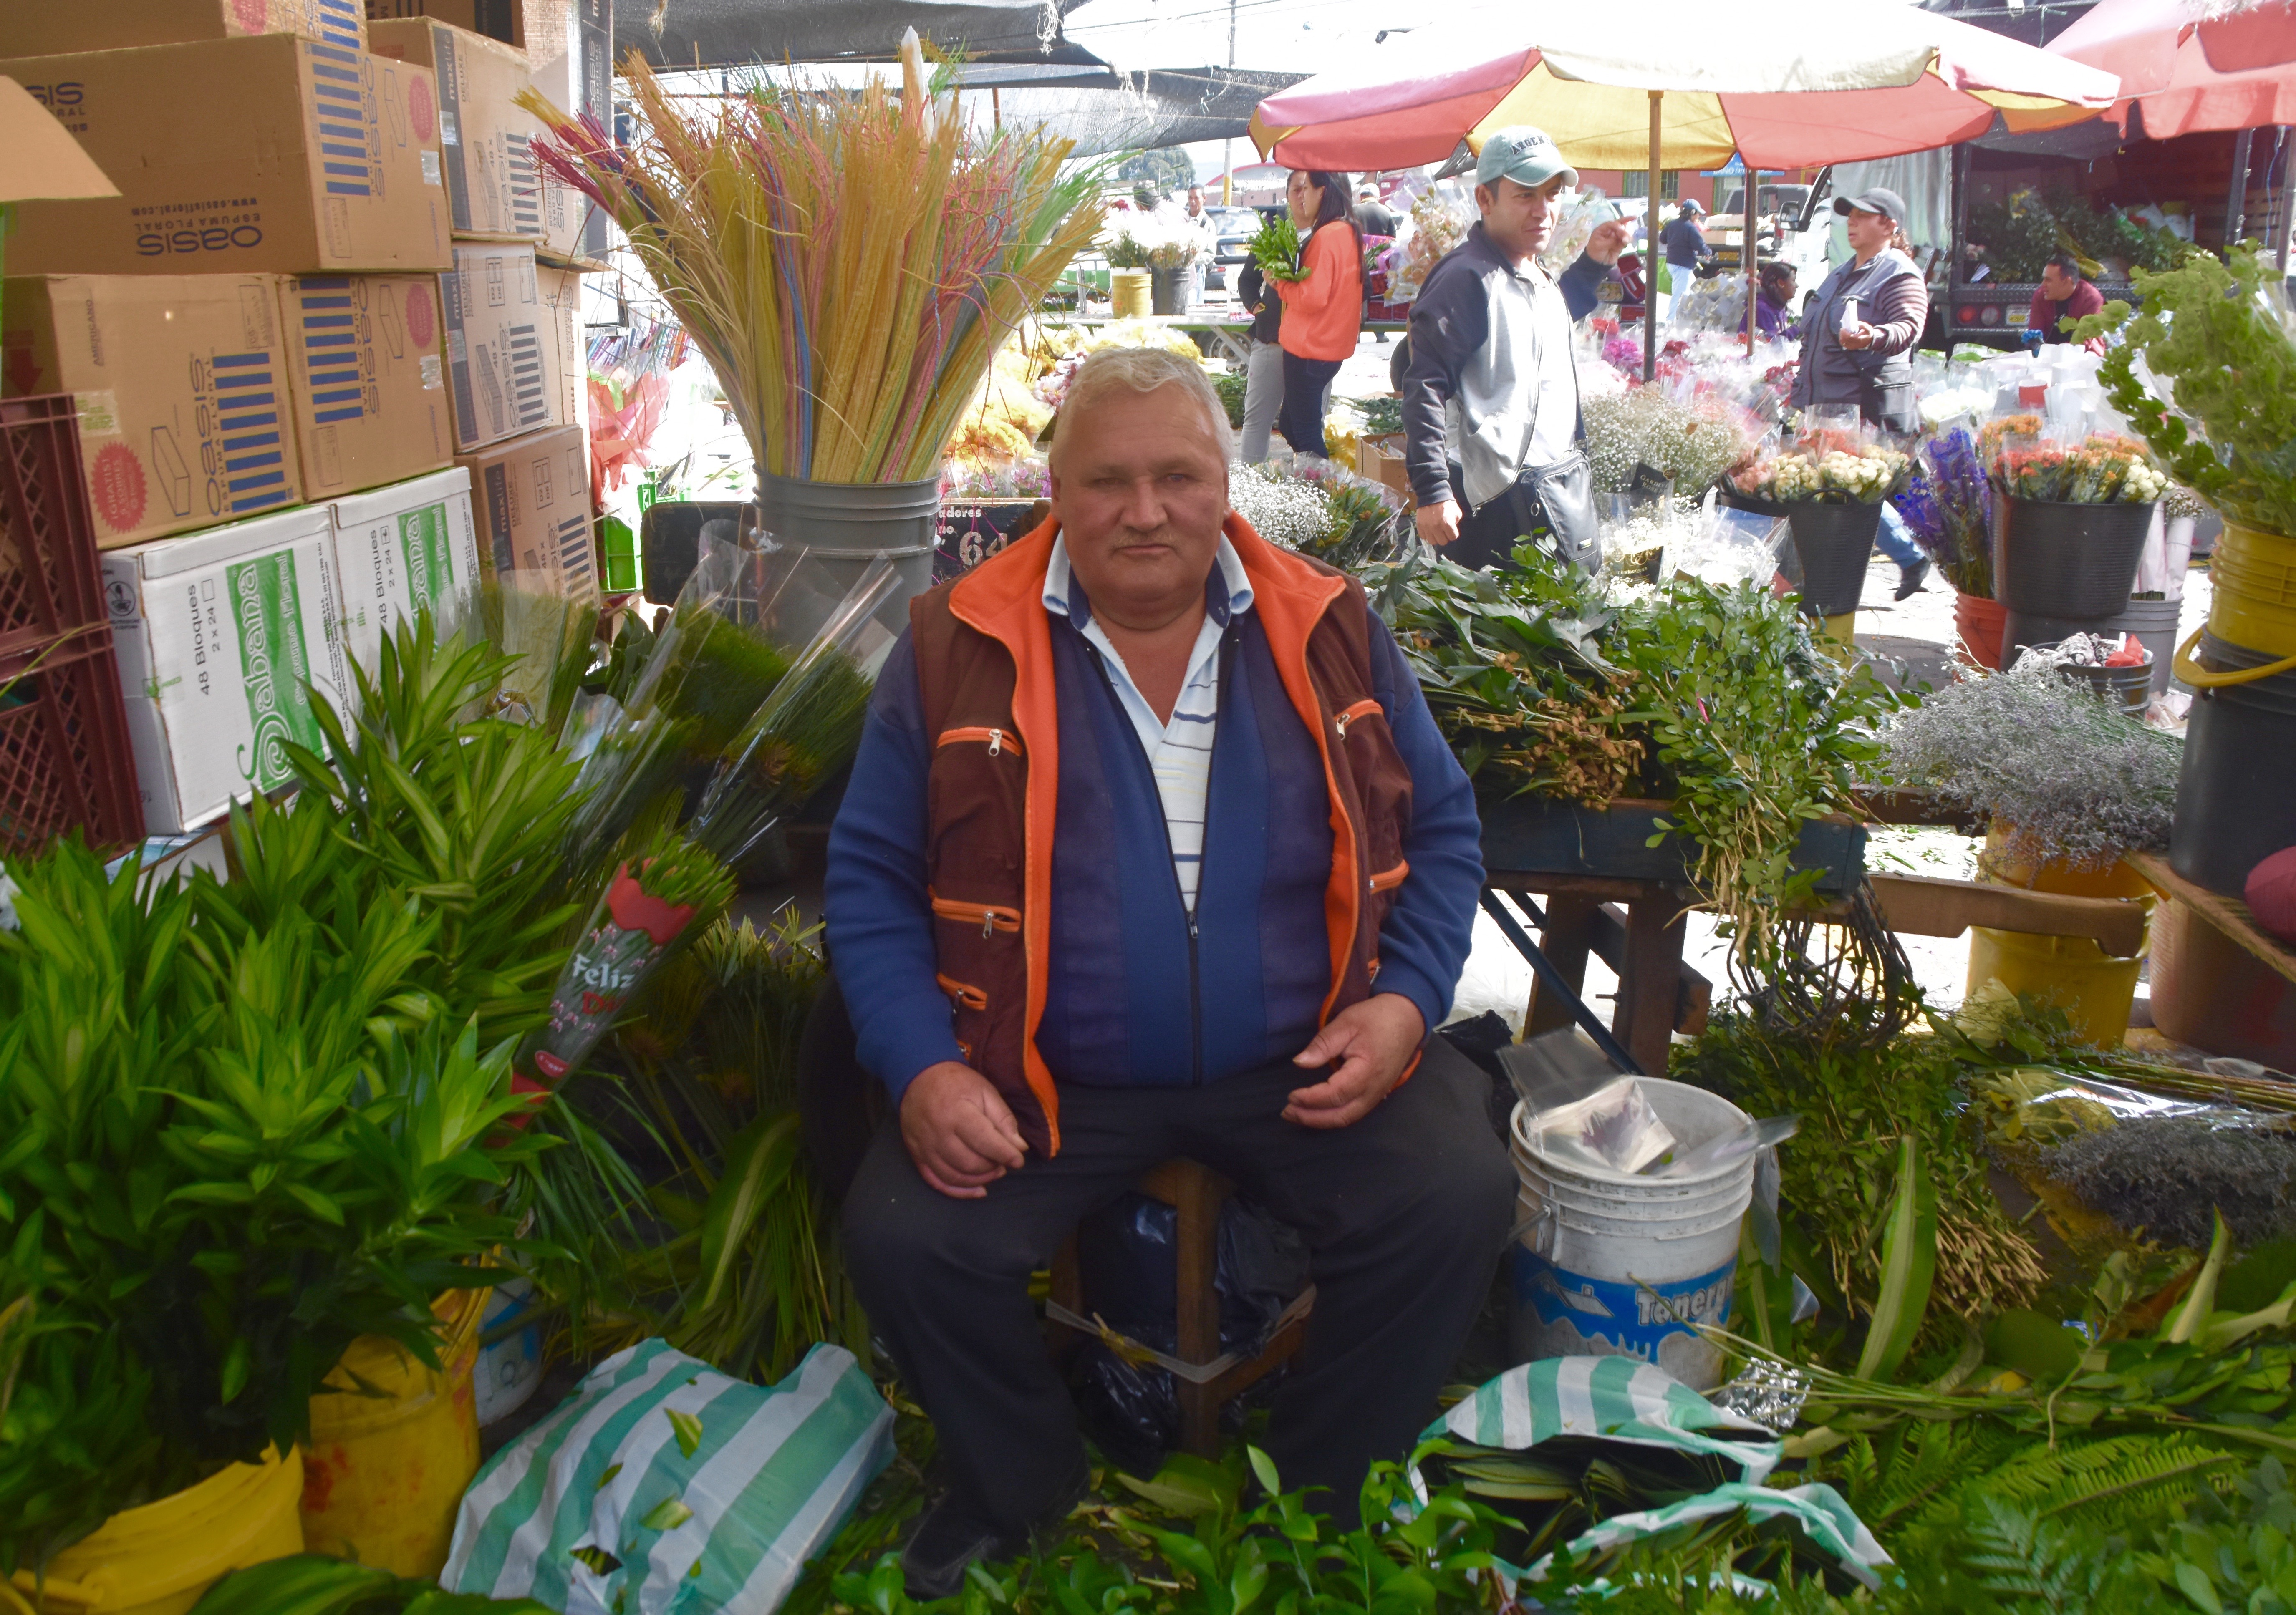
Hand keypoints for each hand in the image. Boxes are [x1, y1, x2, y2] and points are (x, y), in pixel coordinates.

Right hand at [900, 1061, 1028, 1197]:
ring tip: (994, 1171)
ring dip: (979, 1180)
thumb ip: (1003, 1120)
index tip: (1019, 1160)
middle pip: (969, 1163)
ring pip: (954, 1177)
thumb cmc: (957, 1083)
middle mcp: (937, 1133)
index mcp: (957, 1113)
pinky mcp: (916, 1155)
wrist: (919, 1077)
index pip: (985, 1142)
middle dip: (993, 1167)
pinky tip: (978, 1190)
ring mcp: (924, 1147)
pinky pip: (936, 1182)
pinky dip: (959, 1192)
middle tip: (1004, 1162)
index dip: (1005, 1154)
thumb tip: (1020, 1148)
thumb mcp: (985, 1091)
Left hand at [1285, 993, 1425, 1128]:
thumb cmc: (1377, 1018)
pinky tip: (1317, 1111)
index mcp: (1367, 1070)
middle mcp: (1374, 1089)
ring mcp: (1377, 1094)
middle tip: (1287, 1112)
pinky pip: (1354, 1112)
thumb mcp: (1347, 1023)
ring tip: (1297, 1114)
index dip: (1311, 1099)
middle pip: (1341, 1115)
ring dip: (1321, 1120)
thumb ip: (1323, 1044)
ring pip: (1348, 1118)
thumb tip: (1300, 1062)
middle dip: (1312, 1118)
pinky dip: (1333, 1116)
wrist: (1407, 1019)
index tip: (1291, 1095)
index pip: (1335, 1094)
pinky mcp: (1377, 1093)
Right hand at [1415, 499, 1462, 547]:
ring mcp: (1427, 527)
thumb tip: (1451, 530)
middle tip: (1443, 531)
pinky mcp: (1420, 526)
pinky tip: (1429, 529)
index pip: (1453, 537)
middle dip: (1444, 537)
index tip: (1451, 530)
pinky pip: (1423, 537)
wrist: (1432, 494)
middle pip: (1442, 542)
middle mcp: (1437, 527)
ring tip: (1436, 531)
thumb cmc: (1446, 503)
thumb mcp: (1456, 512)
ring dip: (1435, 537)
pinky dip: (1427, 534)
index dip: (1453, 534)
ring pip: (1432, 542)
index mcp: (1448, 523)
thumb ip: (1456, 523)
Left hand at [1584, 220, 1630, 266]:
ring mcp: (1616, 237)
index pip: (1611, 224)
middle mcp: (1610, 232)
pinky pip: (1626, 240)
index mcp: (1602, 230)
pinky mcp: (1620, 244)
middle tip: (1625, 237)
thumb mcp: (1599, 246)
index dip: (1618, 224)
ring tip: (1626, 241)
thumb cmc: (1594, 253)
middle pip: (1620, 226)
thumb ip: (1610, 241)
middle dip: (1624, 231)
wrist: (1597, 264)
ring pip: (1624, 233)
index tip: (1621, 229)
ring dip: (1627, 235)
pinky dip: (1628, 240)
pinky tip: (1627, 242)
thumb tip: (1621, 237)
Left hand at [1837, 321, 1876, 350]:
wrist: (1869, 341)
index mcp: (1859, 339)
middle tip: (1842, 329)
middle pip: (1844, 340)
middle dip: (1842, 334)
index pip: (1849, 337)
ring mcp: (1852, 347)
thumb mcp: (1868, 328)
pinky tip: (1843, 335)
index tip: (1843, 328)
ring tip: (1842, 331)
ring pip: (1842, 342)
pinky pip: (1843, 344)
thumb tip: (1855, 323)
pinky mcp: (1850, 347)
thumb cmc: (1868, 333)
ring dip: (1841, 336)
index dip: (1845, 333)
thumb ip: (1862, 325)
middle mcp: (1855, 344)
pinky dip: (1841, 339)